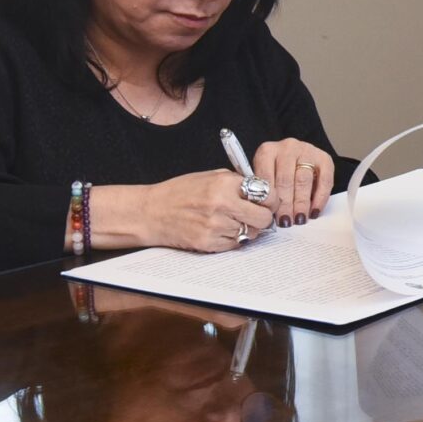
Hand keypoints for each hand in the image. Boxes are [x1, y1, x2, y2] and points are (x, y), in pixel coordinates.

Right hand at [141, 169, 277, 252]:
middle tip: (256, 215)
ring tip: (229, 220)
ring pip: (250, 234)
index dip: (271, 200)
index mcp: (224, 184)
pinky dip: (231, 239)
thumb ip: (237, 183)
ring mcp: (215, 226)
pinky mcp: (208, 243)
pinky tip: (218, 229)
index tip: (269, 202)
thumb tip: (264, 191)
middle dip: (264, 218)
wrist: (151, 212)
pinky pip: (235, 244)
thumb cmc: (180, 192)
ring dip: (245, 229)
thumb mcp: (210, 177)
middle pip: (264, 218)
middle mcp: (222, 205)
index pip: (266, 194)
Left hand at [252, 138, 333, 226]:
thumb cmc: (276, 171)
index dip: (268, 198)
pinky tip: (315, 211)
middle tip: (286, 221)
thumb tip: (264, 215)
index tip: (269, 215)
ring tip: (300, 219)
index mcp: (266, 151)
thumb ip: (263, 190)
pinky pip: (325, 180)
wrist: (294, 158)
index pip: (266, 176)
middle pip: (285, 179)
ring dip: (302, 203)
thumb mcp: (264, 176)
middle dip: (286, 204)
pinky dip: (320, 198)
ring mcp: (306, 151)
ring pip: (304, 180)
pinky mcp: (323, 157)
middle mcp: (287, 148)